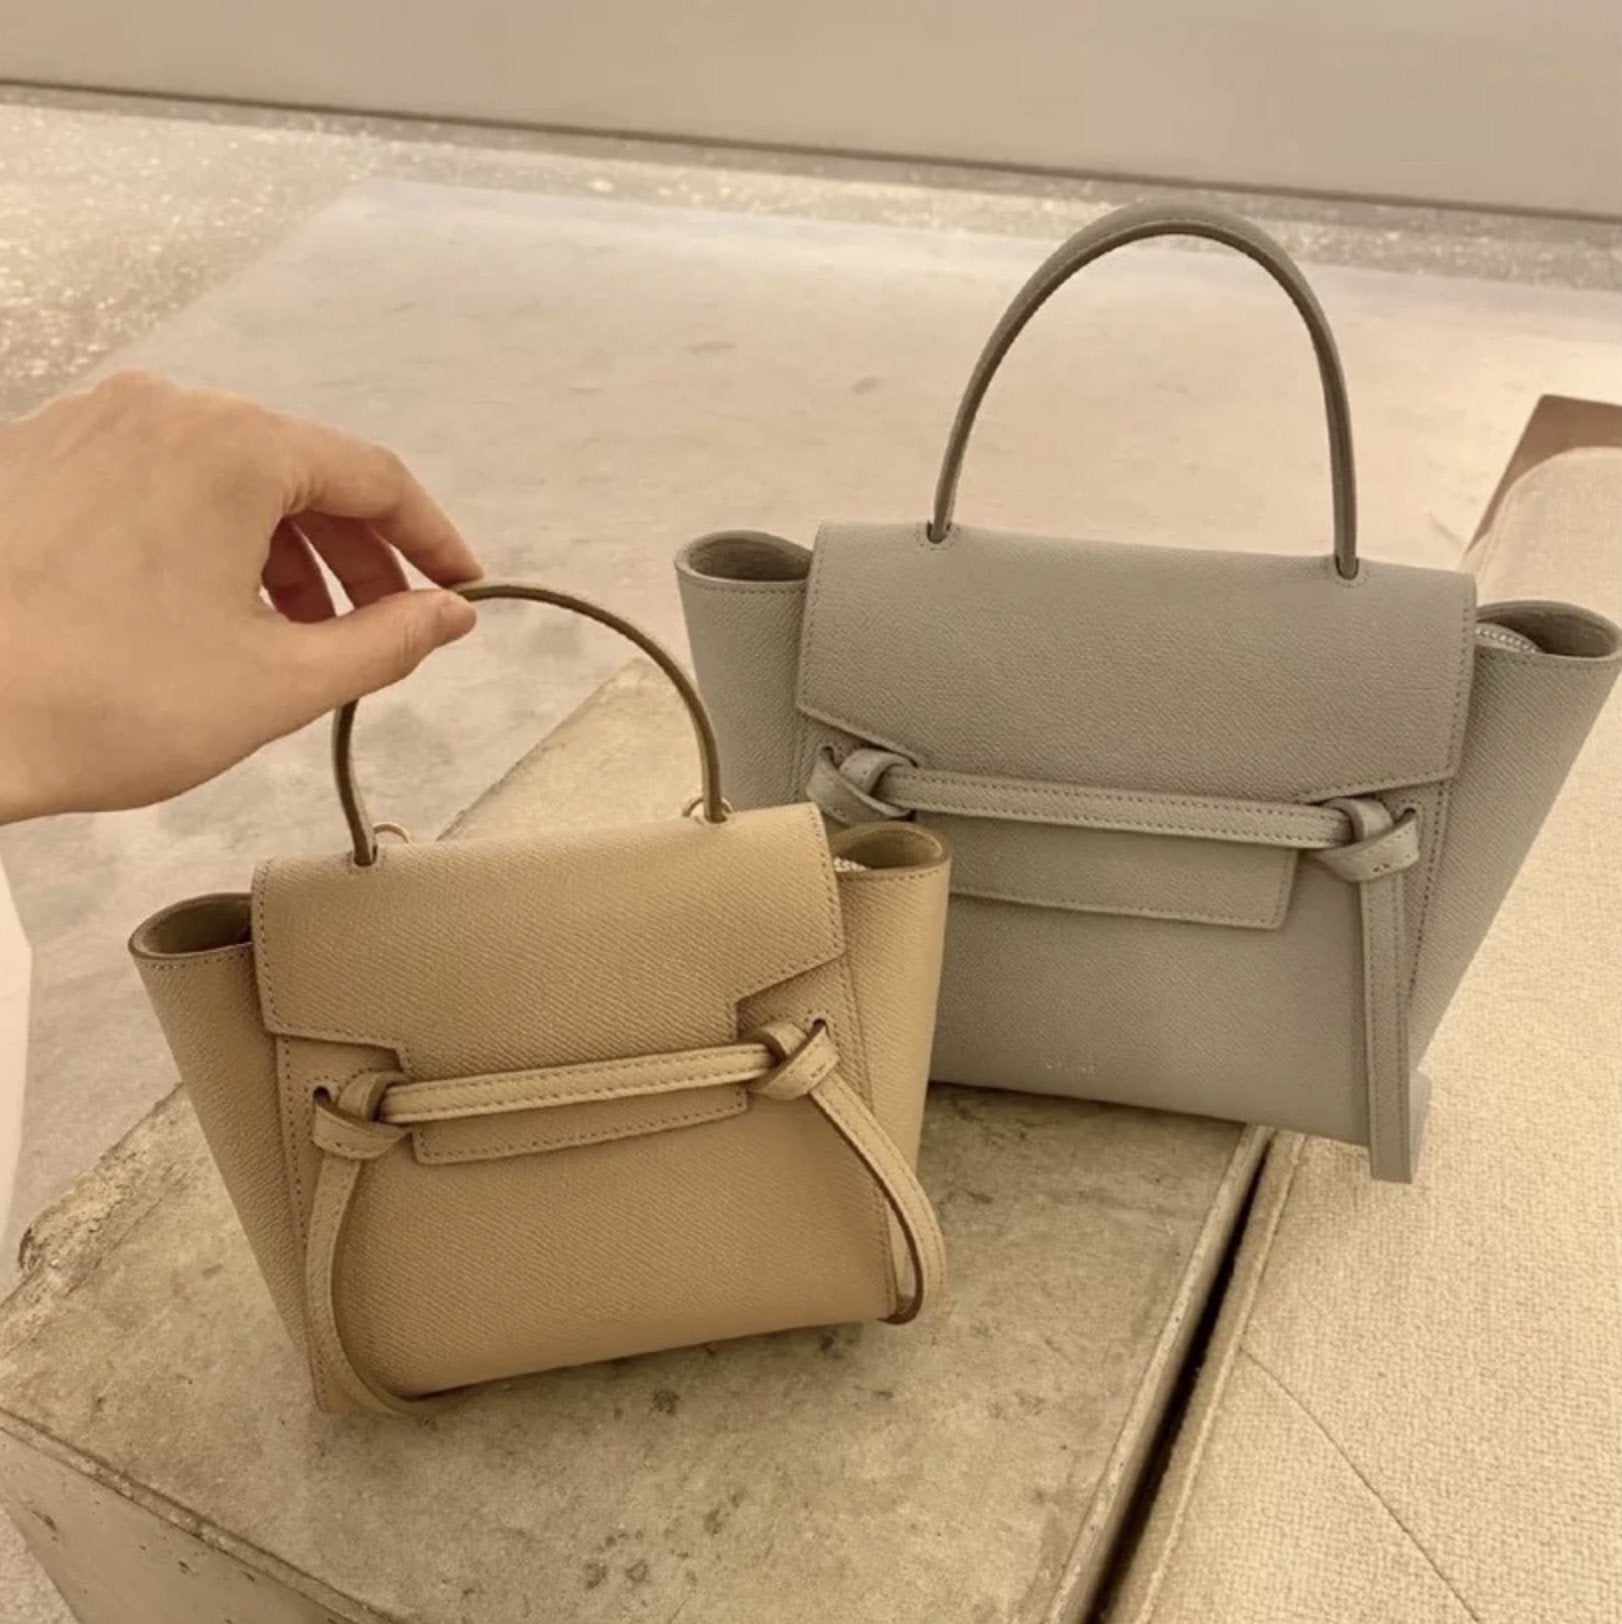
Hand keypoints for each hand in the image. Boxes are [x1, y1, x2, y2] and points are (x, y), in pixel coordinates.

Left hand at [0, 371, 482, 821]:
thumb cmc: (111, 699)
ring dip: (281, 550)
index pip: (374, 477)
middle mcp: (165, 409)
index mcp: (236, 445)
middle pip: (299, 470)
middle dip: (353, 554)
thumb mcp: (280, 682)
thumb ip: (388, 640)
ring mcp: (91, 424)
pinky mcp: (37, 455)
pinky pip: (158, 480)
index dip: (431, 539)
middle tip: (381, 629)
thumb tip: (450, 614)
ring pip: (225, 475)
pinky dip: (208, 536)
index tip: (461, 591)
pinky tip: (205, 607)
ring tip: (292, 633)